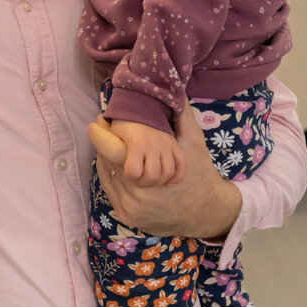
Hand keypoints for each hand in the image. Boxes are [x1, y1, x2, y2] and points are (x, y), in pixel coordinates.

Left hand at [88, 105, 240, 238]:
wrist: (210, 214)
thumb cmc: (201, 175)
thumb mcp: (193, 143)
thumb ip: (182, 115)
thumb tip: (175, 88)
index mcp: (147, 177)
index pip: (111, 150)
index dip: (102, 134)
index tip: (97, 121)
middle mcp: (135, 196)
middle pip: (107, 163)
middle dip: (105, 145)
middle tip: (104, 130)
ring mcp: (130, 209)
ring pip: (107, 177)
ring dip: (107, 160)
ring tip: (111, 146)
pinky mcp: (129, 218)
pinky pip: (112, 193)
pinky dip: (112, 178)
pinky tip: (117, 165)